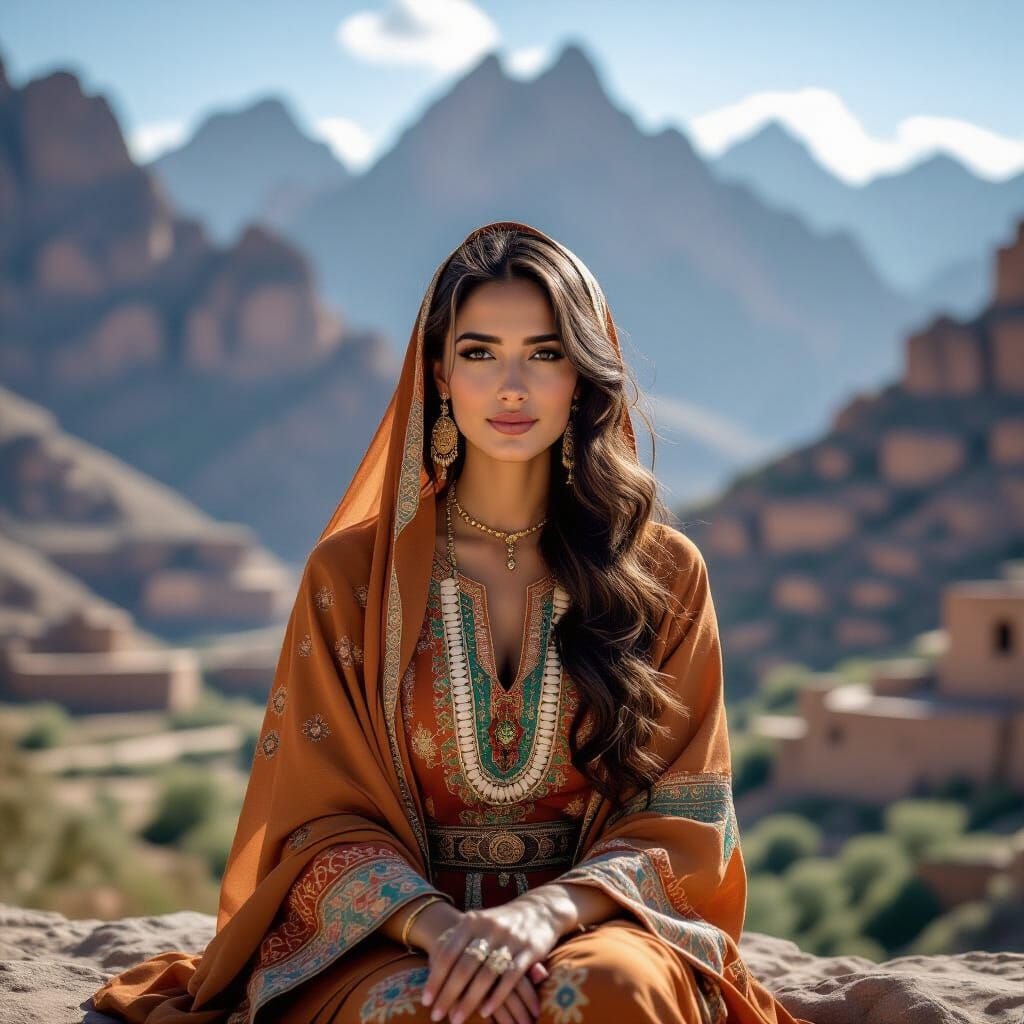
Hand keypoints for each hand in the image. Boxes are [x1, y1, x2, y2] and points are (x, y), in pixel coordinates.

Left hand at [421, 894, 563, 1023]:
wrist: (540, 909)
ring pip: (486, 974)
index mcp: (472, 921)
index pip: (448, 953)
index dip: (436, 978)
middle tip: (436, 1015)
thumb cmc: (500, 924)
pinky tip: (485, 1012)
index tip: (426, 1001)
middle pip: (464, 966)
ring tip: (457, 1020)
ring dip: (469, 1000)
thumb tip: (433, 973)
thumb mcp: (478, 924)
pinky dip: (496, 997)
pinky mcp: (529, 950)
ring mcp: (510, 939)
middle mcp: (489, 928)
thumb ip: (458, 943)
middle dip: (448, 994)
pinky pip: (510, 977)